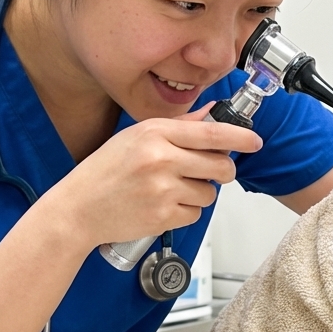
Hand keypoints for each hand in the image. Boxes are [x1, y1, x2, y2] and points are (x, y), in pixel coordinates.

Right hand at [51, 103, 261, 245]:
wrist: (77, 209)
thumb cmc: (104, 171)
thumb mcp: (136, 137)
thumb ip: (177, 127)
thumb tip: (211, 114)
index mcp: (155, 133)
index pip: (210, 133)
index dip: (239, 138)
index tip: (254, 141)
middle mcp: (161, 159)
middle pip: (220, 166)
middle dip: (222, 171)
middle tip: (208, 172)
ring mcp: (163, 190)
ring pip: (210, 193)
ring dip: (199, 193)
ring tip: (171, 190)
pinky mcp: (163, 217)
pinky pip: (195, 214)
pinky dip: (185, 212)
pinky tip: (162, 206)